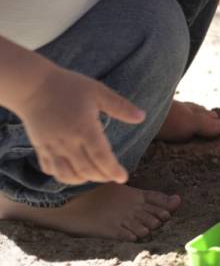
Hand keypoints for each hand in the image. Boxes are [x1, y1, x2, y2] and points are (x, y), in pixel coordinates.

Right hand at [13, 66, 144, 185]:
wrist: (32, 86)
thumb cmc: (68, 86)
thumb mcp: (98, 92)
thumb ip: (120, 106)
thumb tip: (142, 117)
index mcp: (84, 129)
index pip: (101, 157)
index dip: (112, 170)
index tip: (123, 177)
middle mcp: (67, 142)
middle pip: (86, 170)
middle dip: (101, 177)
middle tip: (112, 176)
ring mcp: (51, 147)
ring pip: (66, 174)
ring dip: (82, 180)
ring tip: (95, 176)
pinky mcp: (40, 147)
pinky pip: (50, 169)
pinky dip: (62, 176)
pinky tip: (72, 172)